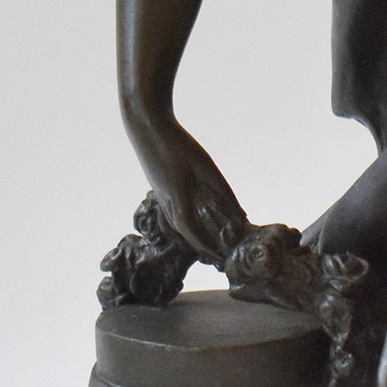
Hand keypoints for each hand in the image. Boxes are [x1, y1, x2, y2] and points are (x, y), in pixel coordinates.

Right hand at [136, 120, 247, 264]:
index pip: (191, 231)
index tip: (219, 258)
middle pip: (184, 232)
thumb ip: (222, 190)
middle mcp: (166, 202)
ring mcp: (159, 196)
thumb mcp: (205, 166)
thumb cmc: (178, 145)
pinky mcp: (159, 189)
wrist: (145, 128)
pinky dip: (185, 223)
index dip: (206, 246)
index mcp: (177, 198)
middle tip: (218, 258)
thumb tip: (241, 213)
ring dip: (192, 236)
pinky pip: (172, 214)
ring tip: (209, 244)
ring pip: (176, 224)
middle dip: (201, 246)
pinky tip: (195, 221)